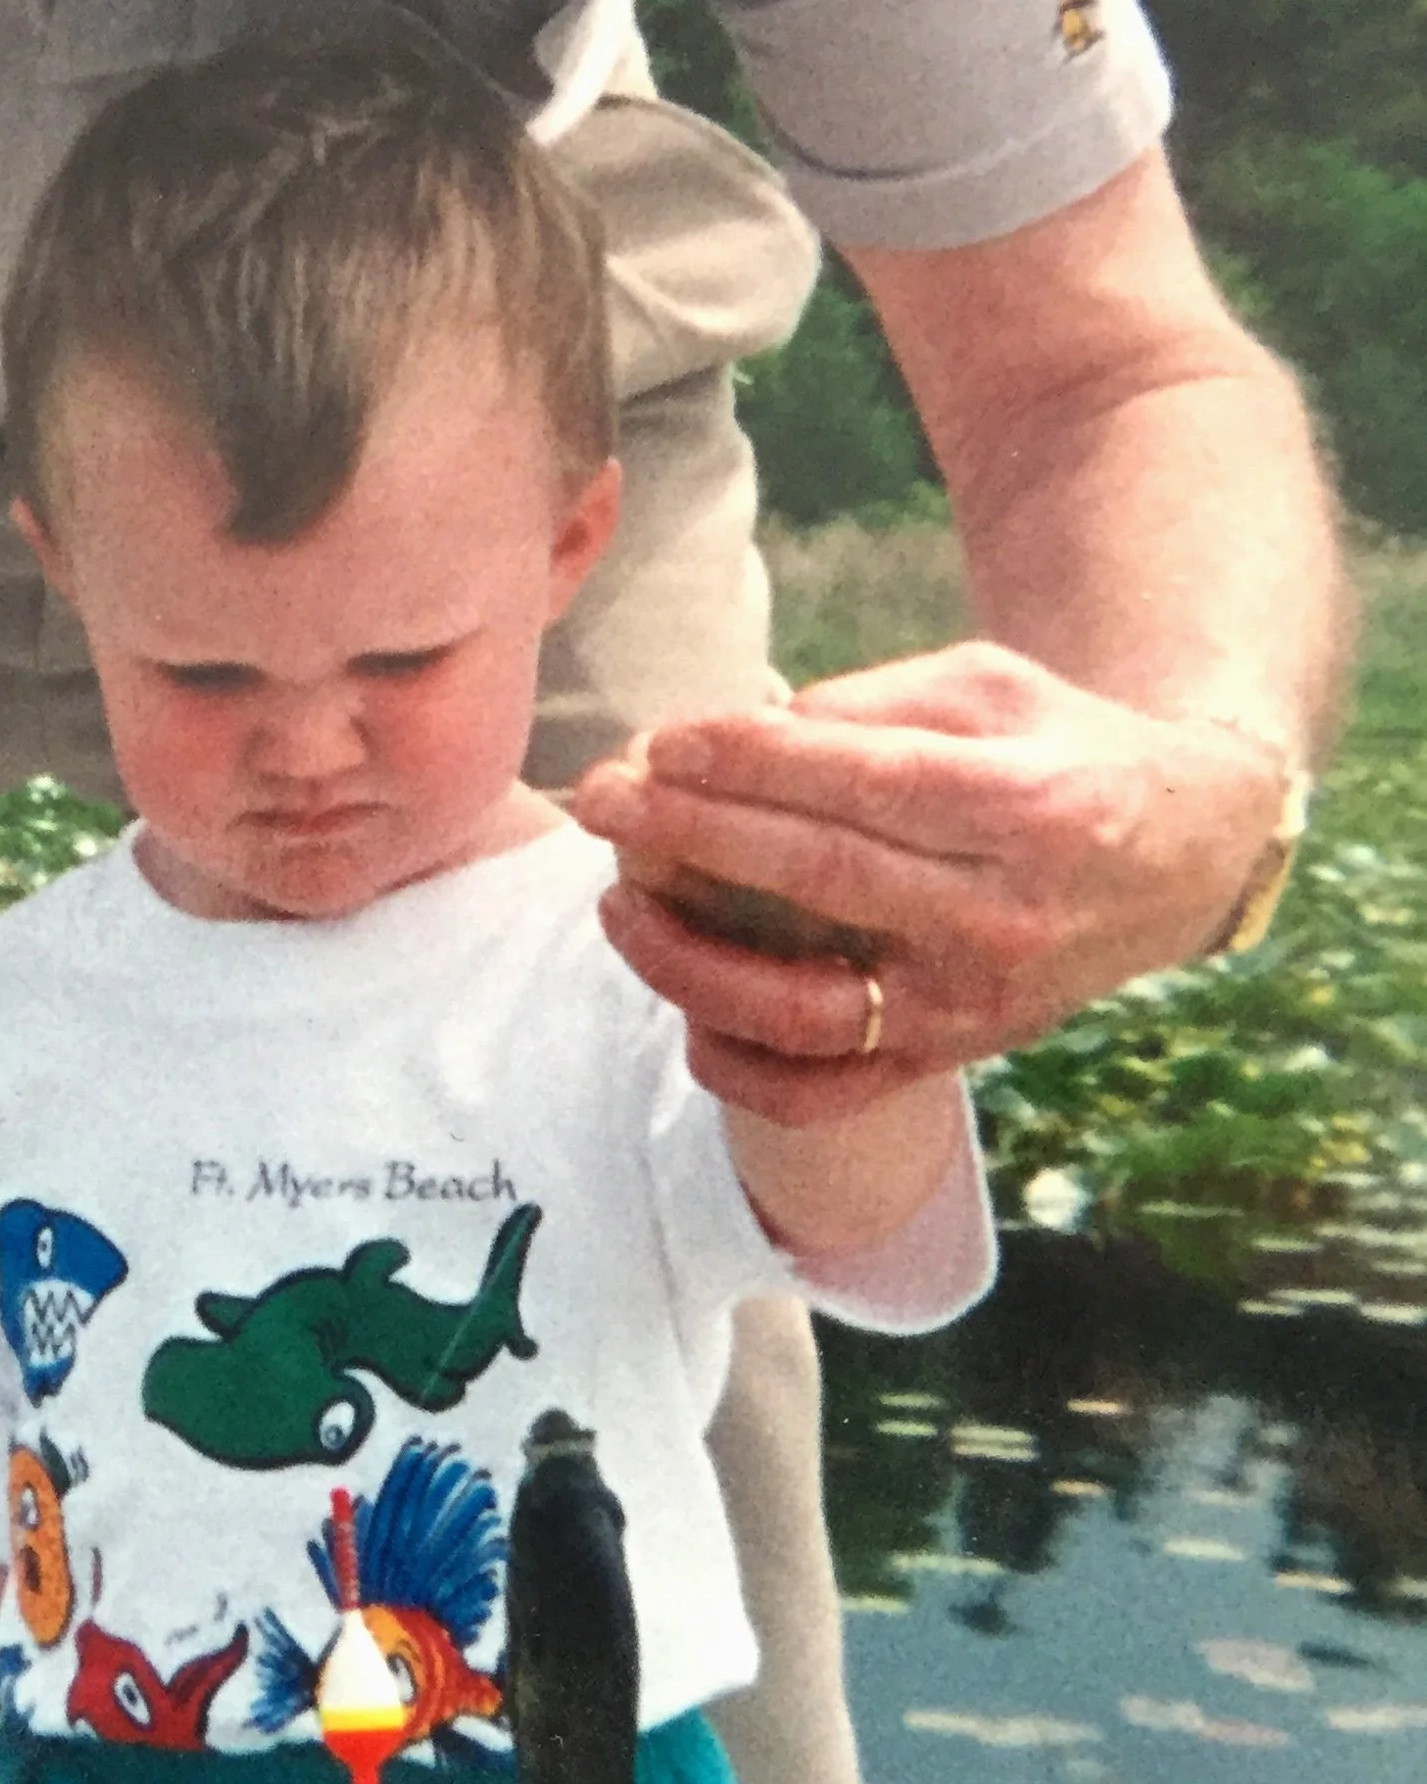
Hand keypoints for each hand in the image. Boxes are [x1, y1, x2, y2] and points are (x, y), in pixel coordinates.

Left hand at [571, 644, 1295, 1125]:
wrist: (1180, 860)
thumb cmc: (1064, 751)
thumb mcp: (993, 689)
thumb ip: (872, 707)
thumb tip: (738, 733)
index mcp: (1027, 806)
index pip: (866, 785)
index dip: (752, 764)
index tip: (663, 741)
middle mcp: (1002, 917)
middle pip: (821, 881)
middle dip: (692, 837)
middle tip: (602, 800)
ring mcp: (970, 1005)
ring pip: (806, 1006)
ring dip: (691, 962)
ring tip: (616, 906)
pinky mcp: (946, 1061)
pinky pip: (822, 1094)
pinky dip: (739, 1067)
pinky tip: (681, 1011)